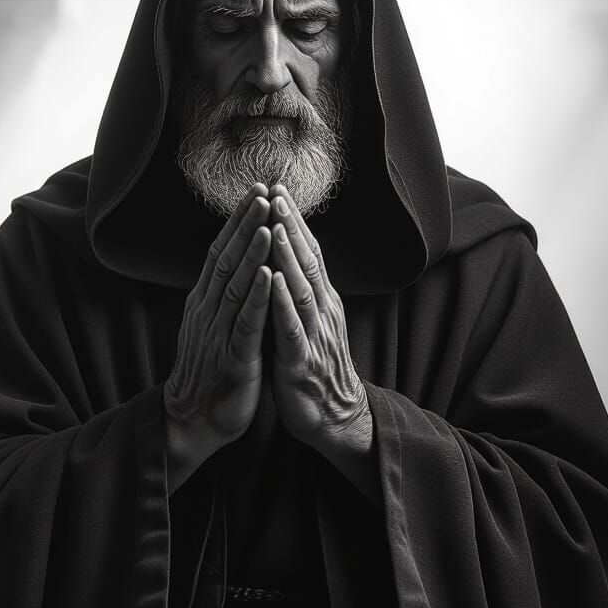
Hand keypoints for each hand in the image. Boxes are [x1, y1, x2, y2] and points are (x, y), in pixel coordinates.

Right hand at [164, 183, 272, 480]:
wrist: (193, 421)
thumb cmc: (211, 373)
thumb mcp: (215, 326)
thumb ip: (224, 296)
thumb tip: (237, 264)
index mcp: (205, 302)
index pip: (221, 252)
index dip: (238, 221)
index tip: (256, 191)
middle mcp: (208, 311)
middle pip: (227, 258)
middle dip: (246, 224)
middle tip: (263, 190)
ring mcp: (219, 333)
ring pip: (236, 284)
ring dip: (253, 251)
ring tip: (267, 220)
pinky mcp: (233, 357)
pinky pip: (246, 323)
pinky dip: (257, 296)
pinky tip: (268, 274)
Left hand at [267, 185, 371, 456]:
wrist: (335, 418)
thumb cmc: (315, 369)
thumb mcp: (310, 323)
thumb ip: (299, 292)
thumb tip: (285, 258)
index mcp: (320, 301)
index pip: (307, 252)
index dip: (293, 221)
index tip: (276, 188)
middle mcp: (321, 310)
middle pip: (306, 259)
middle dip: (289, 224)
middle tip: (274, 190)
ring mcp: (314, 334)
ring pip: (301, 286)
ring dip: (287, 253)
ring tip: (273, 222)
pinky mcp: (302, 360)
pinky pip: (291, 326)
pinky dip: (282, 300)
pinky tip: (272, 278)